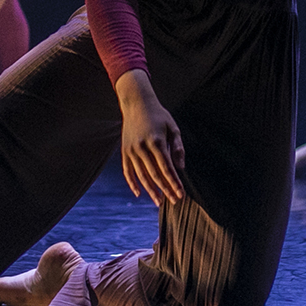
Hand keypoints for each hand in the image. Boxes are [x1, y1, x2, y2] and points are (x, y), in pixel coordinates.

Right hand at [113, 71, 183, 205]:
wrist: (136, 103)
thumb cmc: (158, 115)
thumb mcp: (172, 127)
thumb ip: (178, 147)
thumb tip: (181, 167)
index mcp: (156, 141)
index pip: (167, 168)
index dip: (174, 183)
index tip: (181, 194)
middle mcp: (142, 147)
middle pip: (155, 174)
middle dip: (165, 189)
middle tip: (174, 201)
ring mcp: (131, 150)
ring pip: (141, 175)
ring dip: (150, 190)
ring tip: (159, 202)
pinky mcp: (124, 151)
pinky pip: (127, 171)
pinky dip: (132, 183)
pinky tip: (139, 194)